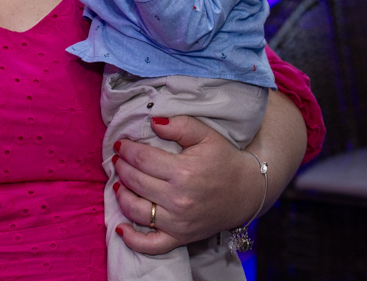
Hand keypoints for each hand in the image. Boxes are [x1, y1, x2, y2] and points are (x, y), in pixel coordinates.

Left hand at [112, 115, 261, 254]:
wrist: (247, 191)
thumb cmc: (225, 160)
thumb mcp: (206, 135)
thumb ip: (179, 125)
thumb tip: (152, 122)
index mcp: (184, 171)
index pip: (142, 159)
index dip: (127, 150)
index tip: (121, 144)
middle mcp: (178, 199)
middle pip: (135, 182)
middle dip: (122, 168)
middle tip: (118, 160)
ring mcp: (178, 222)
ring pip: (136, 211)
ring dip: (121, 196)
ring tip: (119, 183)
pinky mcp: (181, 238)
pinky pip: (150, 245)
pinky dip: (132, 239)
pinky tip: (120, 227)